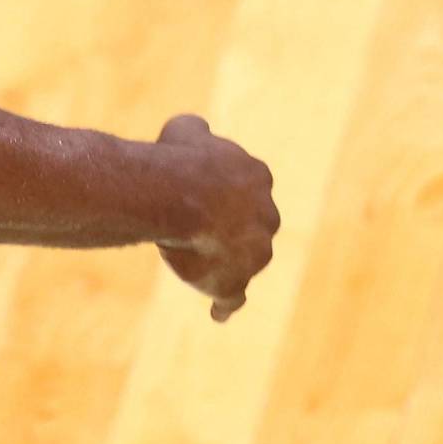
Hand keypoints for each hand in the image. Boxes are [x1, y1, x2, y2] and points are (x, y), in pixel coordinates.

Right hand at [150, 114, 279, 320]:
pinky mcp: (234, 282)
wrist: (176, 195)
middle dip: (231, 229)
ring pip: (244, 262)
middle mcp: (266, 217)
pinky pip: (231, 298)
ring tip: (194, 267)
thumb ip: (196, 133)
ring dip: (224, 264)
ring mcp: (254, 253)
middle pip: (252, 227)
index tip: (200, 192)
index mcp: (257, 177)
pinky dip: (225, 306)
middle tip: (196, 229)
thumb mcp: (185, 129)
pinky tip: (218, 314)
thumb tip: (197, 129)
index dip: (221, 191)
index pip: (246, 187)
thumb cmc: (177, 159)